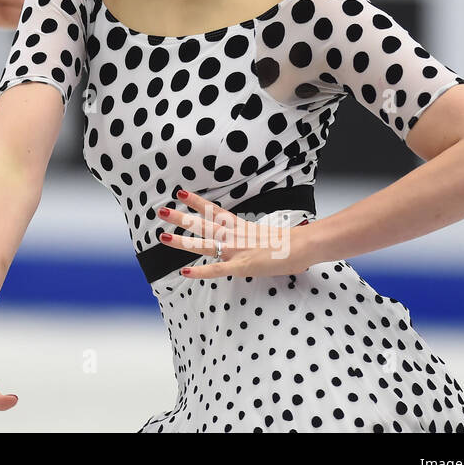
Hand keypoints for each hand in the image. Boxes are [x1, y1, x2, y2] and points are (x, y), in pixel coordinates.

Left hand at [156, 188, 317, 279]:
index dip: (196, 202)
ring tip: (163, 236)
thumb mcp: (266, 235)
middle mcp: (234, 235)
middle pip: (202, 224)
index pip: (213, 210)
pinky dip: (200, 271)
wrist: (303, 245)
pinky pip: (216, 269)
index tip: (180, 193)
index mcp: (240, 226)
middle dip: (180, 218)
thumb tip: (251, 242)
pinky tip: (185, 271)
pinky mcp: (241, 266)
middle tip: (160, 211)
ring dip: (182, 241)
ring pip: (203, 244)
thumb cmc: (290, 242)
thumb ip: (253, 238)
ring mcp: (235, 250)